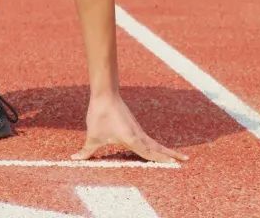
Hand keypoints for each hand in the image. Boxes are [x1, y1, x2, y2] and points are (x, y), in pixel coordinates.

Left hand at [72, 93, 188, 163]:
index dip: (162, 160)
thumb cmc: (99, 114)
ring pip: (153, 143)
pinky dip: (154, 145)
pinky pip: (147, 139)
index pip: (150, 153)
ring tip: (176, 156)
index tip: (175, 165)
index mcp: (132, 139)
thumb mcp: (92, 136)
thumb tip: (74, 159)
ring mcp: (137, 130)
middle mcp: (138, 135)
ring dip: (164, 150)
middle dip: (170, 155)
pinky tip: (154, 148)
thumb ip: (86, 151)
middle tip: (185, 160)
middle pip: (157, 148)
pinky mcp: (133, 126)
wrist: (105, 94)